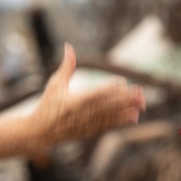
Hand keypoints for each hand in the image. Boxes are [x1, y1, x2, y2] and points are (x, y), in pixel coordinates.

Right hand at [30, 43, 144, 147]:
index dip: (108, 87)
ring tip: (141, 104)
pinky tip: (133, 117)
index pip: (95, 93)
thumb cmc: (47, 106)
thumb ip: (66, 67)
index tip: (121, 81)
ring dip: (126, 109)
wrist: (39, 132)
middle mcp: (82, 113)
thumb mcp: (55, 84)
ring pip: (110, 116)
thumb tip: (68, 47)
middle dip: (124, 99)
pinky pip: (108, 125)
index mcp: (74, 101)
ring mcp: (87, 124)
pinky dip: (121, 121)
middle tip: (140, 92)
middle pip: (107, 105)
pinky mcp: (89, 132)